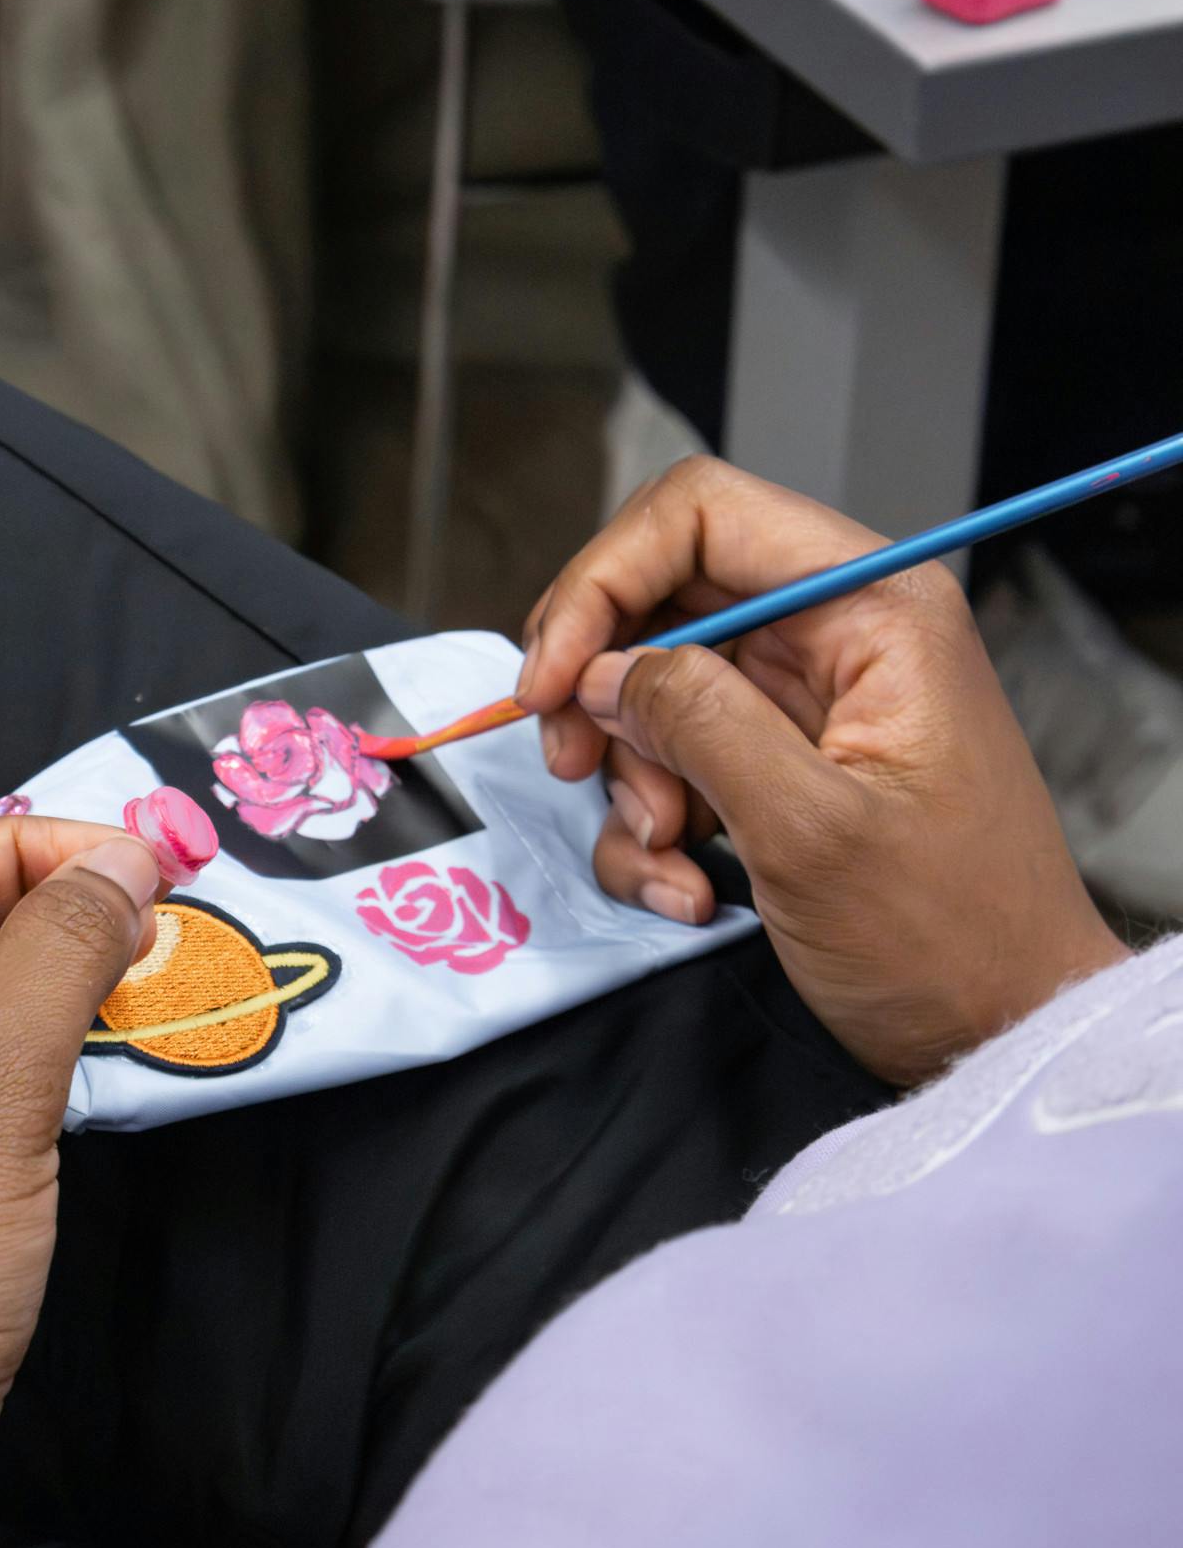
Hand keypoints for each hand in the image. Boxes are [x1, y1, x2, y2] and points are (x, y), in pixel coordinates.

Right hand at [518, 458, 1125, 1085]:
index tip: (550, 679)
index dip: (603, 580)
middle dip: (604, 694)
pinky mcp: (773, 766)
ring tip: (672, 862)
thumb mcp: (810, 827)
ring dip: (633, 782)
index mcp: (870, 607)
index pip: (699, 515)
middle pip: (660, 601)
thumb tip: (603, 672)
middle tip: (576, 769)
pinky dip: (654, 831)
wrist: (997, 1032)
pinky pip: (670, 764)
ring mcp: (799, 702)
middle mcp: (832, 634)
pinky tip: (688, 891)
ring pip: (650, 691)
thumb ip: (697, 722)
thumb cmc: (948, 937)